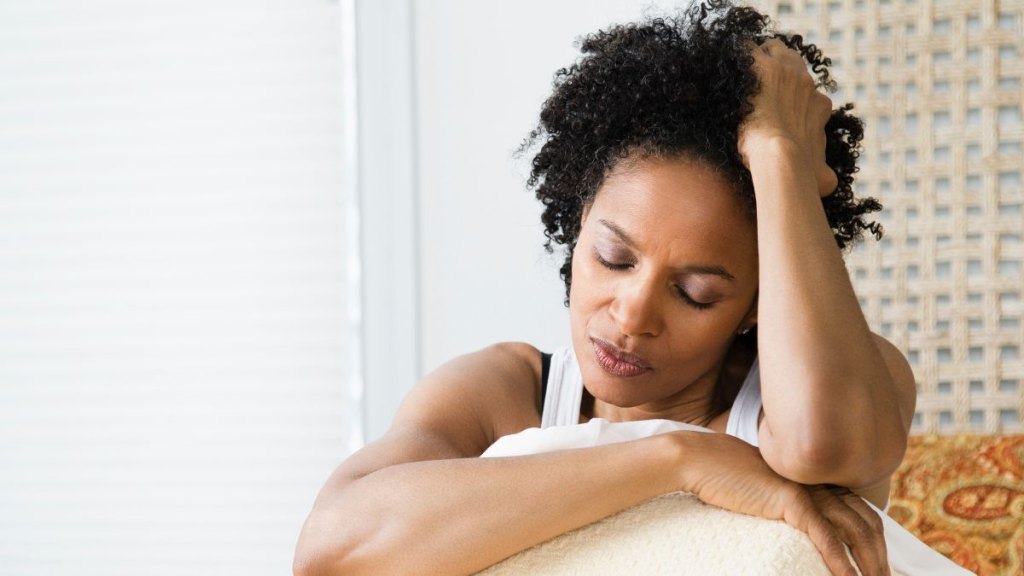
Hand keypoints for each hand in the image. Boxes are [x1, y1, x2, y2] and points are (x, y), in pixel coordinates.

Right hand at [671, 431, 888, 575]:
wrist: (698, 460)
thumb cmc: (723, 478)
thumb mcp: (764, 493)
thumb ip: (786, 506)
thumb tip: (798, 531)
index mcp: (814, 479)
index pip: (860, 511)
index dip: (876, 542)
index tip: (877, 567)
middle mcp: (817, 481)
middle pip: (866, 522)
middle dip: (879, 557)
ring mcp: (807, 489)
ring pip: (855, 531)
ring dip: (868, 565)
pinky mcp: (792, 499)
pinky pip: (826, 537)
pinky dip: (841, 563)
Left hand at [737, 38, 837, 197]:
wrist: (781, 160)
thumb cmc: (801, 173)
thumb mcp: (821, 176)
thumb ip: (823, 173)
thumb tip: (829, 184)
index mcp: (819, 105)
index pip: (805, 90)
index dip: (789, 97)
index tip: (774, 107)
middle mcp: (807, 84)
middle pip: (791, 64)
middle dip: (776, 72)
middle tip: (756, 88)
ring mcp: (786, 73)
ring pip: (773, 50)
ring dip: (758, 60)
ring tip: (741, 76)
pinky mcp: (764, 68)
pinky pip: (749, 50)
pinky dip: (739, 58)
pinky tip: (726, 71)